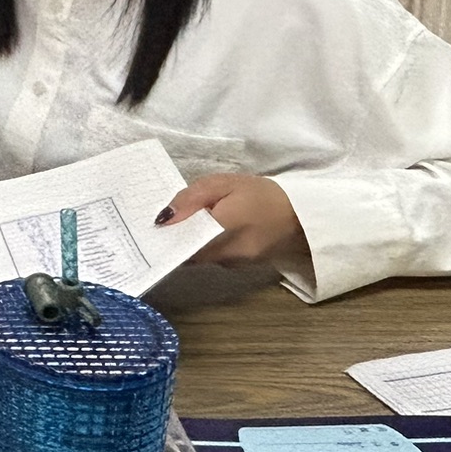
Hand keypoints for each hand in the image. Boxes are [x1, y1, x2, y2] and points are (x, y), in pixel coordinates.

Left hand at [161, 174, 306, 269]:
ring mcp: (235, 265)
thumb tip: (163, 219)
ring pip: (199, 257)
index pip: (183, 243)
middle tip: (160, 224)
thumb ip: (192, 199)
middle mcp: (228, 255)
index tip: (149, 228)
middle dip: (174, 240)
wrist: (301, 216)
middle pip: (188, 253)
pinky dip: (203, 247)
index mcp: (225, 228)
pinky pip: (212, 258)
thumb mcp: (224, 184)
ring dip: (188, 243)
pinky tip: (200, 232)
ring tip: (178, 224)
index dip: (165, 238)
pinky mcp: (240, 268)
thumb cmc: (262, 194)